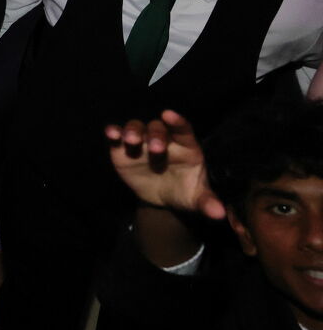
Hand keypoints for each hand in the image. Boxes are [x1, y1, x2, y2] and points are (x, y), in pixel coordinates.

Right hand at [105, 111, 225, 219]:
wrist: (161, 198)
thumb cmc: (184, 191)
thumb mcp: (196, 198)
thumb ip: (207, 202)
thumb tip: (219, 214)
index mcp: (185, 146)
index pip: (182, 129)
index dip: (177, 121)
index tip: (169, 115)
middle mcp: (163, 139)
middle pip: (158, 128)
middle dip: (156, 134)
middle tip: (155, 148)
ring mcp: (142, 142)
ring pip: (137, 127)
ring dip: (133, 130)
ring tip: (131, 140)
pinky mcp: (122, 148)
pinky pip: (117, 136)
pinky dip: (113, 132)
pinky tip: (112, 133)